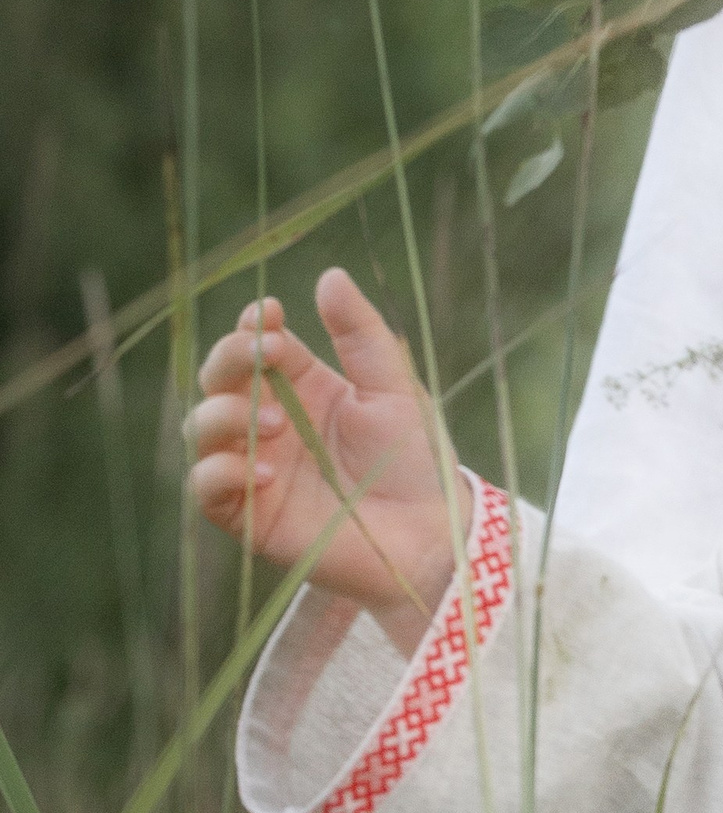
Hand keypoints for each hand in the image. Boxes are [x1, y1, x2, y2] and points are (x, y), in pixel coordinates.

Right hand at [189, 269, 457, 650]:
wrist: (429, 537)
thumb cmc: (416, 462)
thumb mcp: (393, 389)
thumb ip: (361, 336)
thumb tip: (329, 276)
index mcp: (302, 388)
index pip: (256, 345)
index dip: (252, 326)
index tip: (270, 316)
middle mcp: (271, 424)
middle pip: (218, 378)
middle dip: (231, 359)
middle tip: (266, 357)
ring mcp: (255, 469)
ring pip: (202, 428)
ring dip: (225, 414)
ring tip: (274, 422)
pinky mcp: (249, 516)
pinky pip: (206, 488)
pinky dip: (221, 471)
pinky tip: (270, 470)